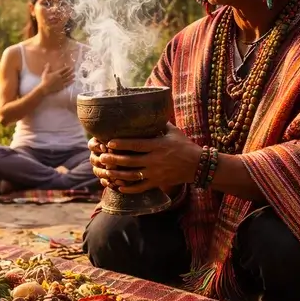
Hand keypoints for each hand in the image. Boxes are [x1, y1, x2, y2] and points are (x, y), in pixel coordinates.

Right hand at [37, 62, 74, 94]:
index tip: (70, 67)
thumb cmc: (44, 80)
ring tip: (75, 74)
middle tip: (74, 69)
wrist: (45, 88)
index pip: (63, 70)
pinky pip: (67, 84)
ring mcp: (62, 82)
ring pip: (68, 78)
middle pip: (67, 74)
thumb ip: (48, 68)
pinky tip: (73, 81)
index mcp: (56, 74)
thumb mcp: (45, 73)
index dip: (67, 68)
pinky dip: (71, 82)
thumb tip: (48, 63)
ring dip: (72, 76)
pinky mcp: (62, 87)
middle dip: (71, 71)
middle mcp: (60, 77)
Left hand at [88, 123, 202, 192]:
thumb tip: (150, 111)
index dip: (121, 144)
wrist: (198, 165)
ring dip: (117, 174)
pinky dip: (129, 188)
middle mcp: (155, 160)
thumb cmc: (185, 146)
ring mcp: (156, 173)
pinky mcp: (158, 182)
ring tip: (106, 171)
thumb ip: (160, 124)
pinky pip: (141, 187)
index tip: (108, 142)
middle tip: (101, 157)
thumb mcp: (174, 132)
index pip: (136, 144)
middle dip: (114, 159)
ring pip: (132, 175)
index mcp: (158, 145)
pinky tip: (119, 186)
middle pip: (130, 161)